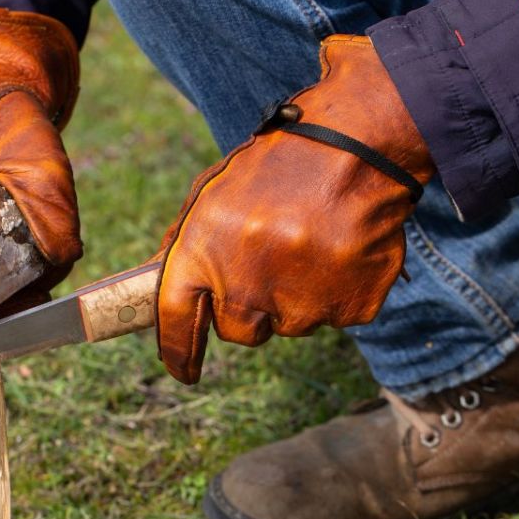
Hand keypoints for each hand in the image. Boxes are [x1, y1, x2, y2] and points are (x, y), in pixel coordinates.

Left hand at [155, 35, 434, 383]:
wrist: (359, 146)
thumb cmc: (280, 165)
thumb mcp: (214, 191)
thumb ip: (185, 243)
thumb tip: (159, 285)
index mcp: (202, 251)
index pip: (177, 322)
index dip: (178, 353)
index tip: (182, 371)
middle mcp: (246, 286)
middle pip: (239, 332)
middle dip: (248, 309)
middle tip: (268, 263)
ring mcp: (302, 303)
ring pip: (290, 323)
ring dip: (294, 295)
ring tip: (310, 241)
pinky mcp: (349, 308)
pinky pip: (334, 315)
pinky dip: (336, 290)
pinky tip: (340, 248)